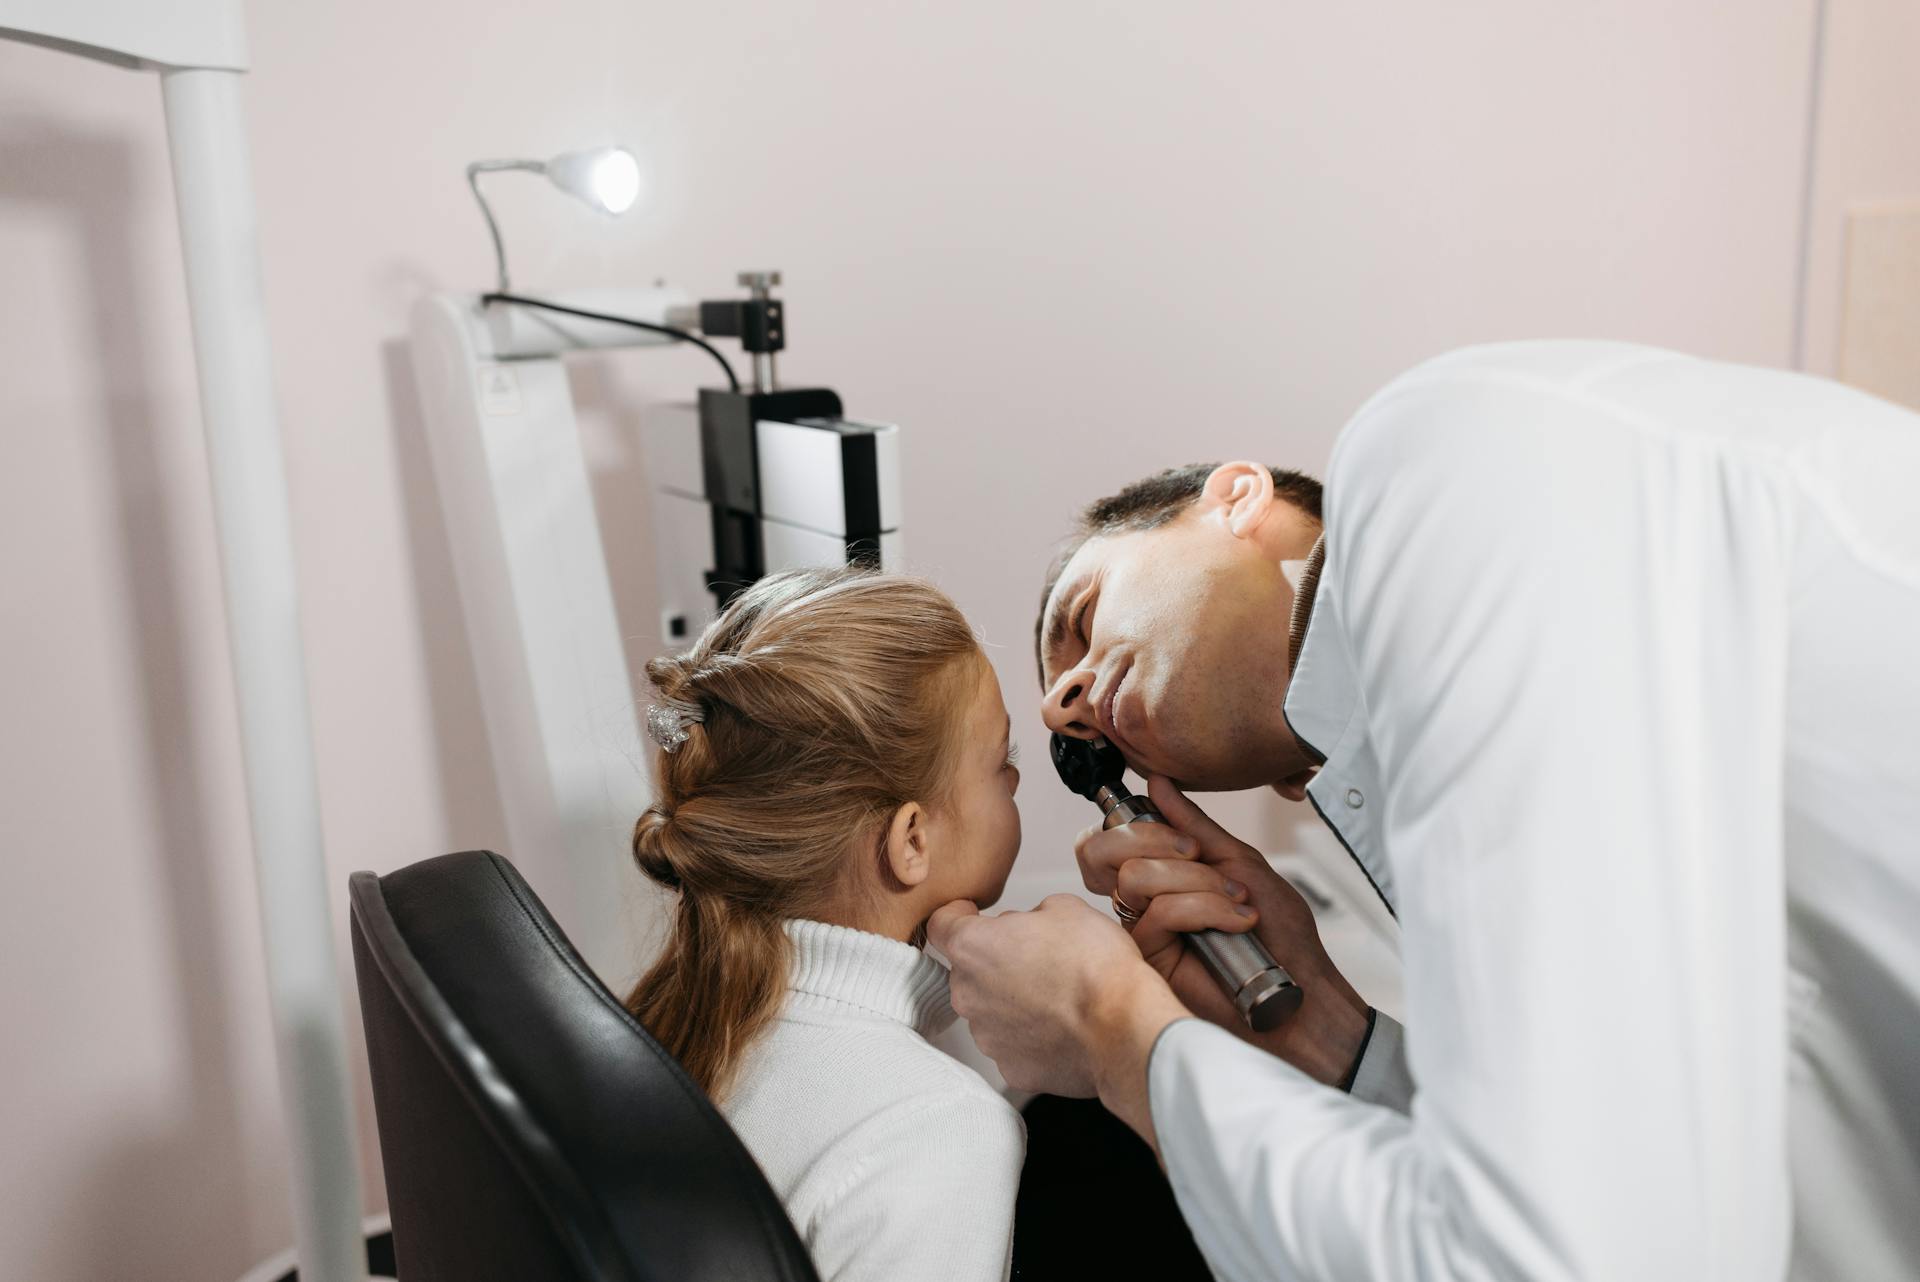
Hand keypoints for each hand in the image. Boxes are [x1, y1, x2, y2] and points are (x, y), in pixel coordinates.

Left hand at [928, 895, 1188, 1109]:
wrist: (1125, 1028)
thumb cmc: (1096, 966)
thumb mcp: (1065, 907)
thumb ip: (1028, 915)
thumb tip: (1027, 927)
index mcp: (972, 947)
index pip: (941, 925)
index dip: (958, 915)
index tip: (972, 914)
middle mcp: (967, 994)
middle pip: (969, 970)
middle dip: (996, 961)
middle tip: (1038, 957)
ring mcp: (986, 1037)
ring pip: (990, 1009)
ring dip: (1013, 1000)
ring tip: (1057, 995)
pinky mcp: (1010, 1069)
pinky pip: (1013, 1044)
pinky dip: (1031, 1035)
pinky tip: (1062, 1026)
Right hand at [1077, 777, 1372, 1085]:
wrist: (1300, 989)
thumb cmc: (1280, 934)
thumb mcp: (1239, 862)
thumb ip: (1194, 826)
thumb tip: (1155, 784)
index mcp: (1158, 874)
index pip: (1107, 838)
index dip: (1132, 825)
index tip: (1184, 835)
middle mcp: (1142, 902)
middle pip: (1100, 851)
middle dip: (1152, 839)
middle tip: (1198, 854)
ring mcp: (1141, 931)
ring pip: (1134, 877)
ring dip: (1196, 880)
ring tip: (1237, 900)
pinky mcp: (1149, 961)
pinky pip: (1159, 913)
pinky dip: (1205, 908)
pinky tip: (1237, 923)